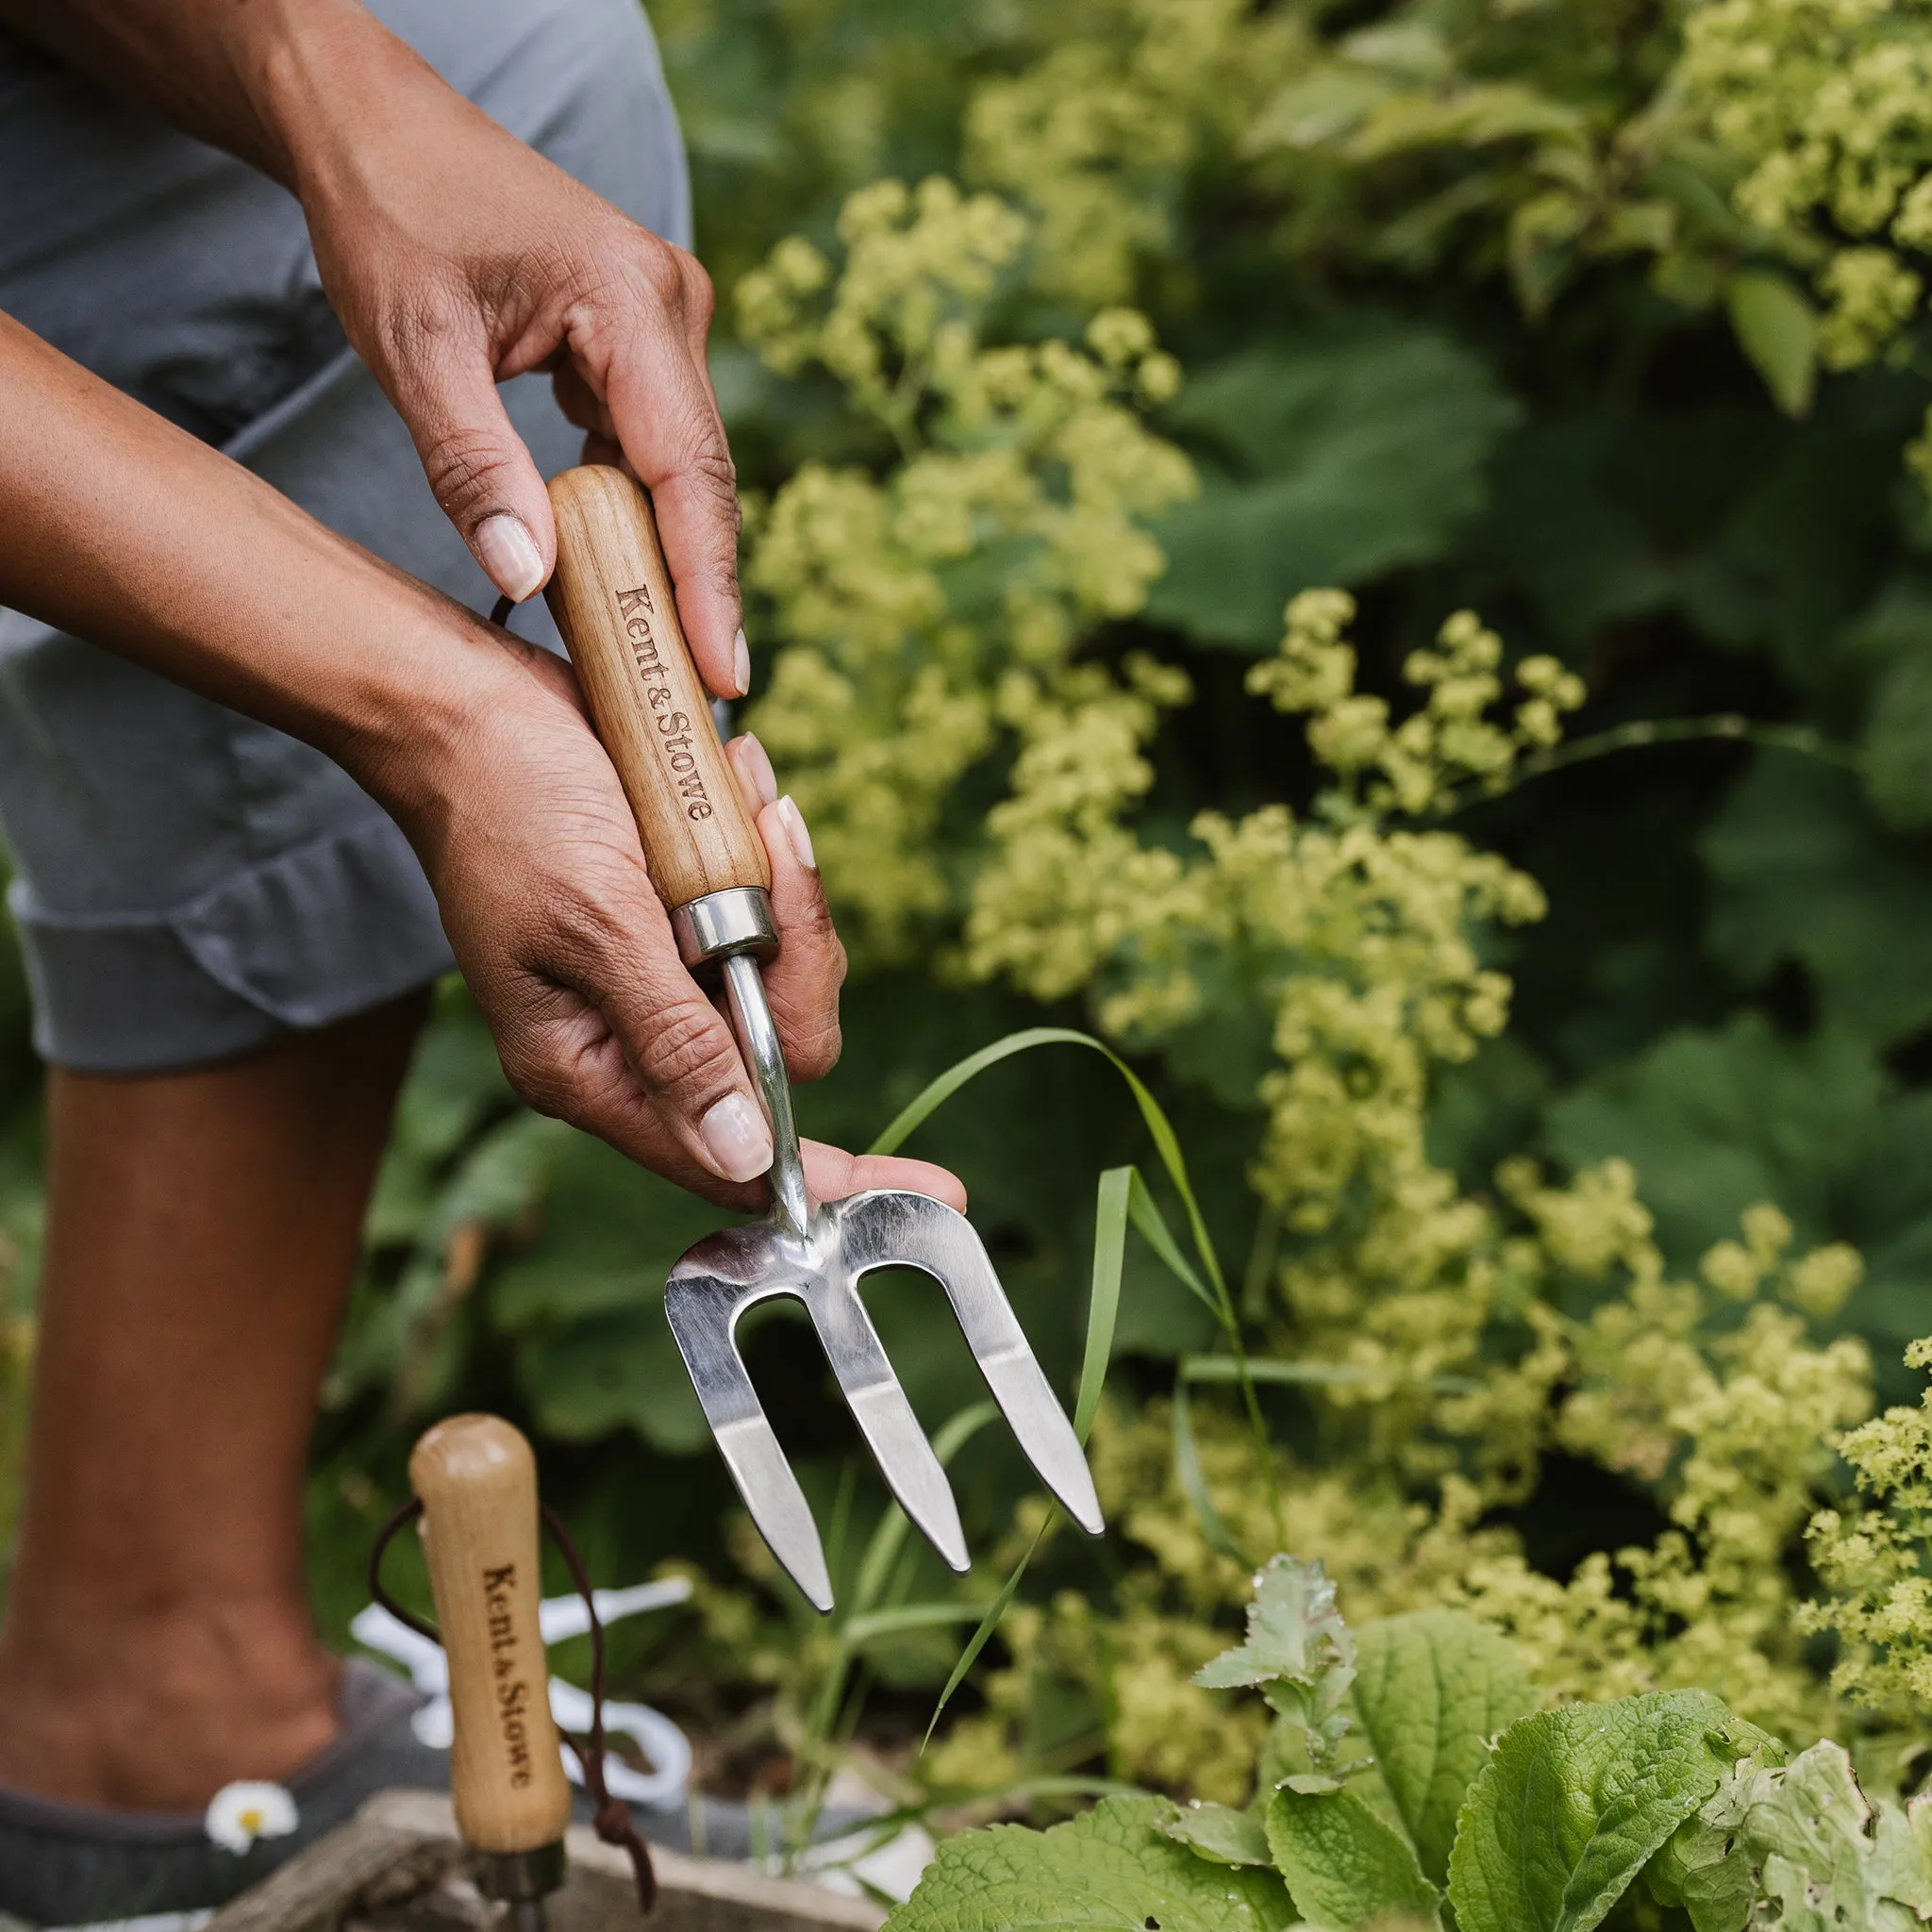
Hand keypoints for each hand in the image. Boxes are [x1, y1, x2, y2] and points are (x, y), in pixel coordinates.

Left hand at [290, 62, 747, 696]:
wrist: (372, 121)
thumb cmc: (386, 211)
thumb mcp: (412, 347)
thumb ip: (470, 465)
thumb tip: (529, 582)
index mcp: (631, 298)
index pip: (690, 467)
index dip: (708, 581)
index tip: (723, 673)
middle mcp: (671, 305)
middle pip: (701, 476)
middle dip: (696, 587)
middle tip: (695, 697)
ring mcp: (664, 318)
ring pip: (681, 465)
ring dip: (662, 554)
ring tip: (654, 656)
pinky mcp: (641, 335)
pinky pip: (651, 442)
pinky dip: (631, 509)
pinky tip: (612, 572)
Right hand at [398, 637, 963, 1212]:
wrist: (470, 705)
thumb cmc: (508, 805)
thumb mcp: (596, 924)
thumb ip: (674, 1040)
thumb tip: (742, 1154)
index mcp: (589, 1068)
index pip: (734, 1156)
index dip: (836, 1177)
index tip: (936, 1188)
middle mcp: (630, 1038)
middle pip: (783, 1052)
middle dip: (801, 954)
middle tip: (776, 853)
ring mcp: (661, 977)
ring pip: (787, 976)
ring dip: (783, 888)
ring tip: (738, 801)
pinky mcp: (681, 919)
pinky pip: (770, 913)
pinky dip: (767, 856)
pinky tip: (732, 790)